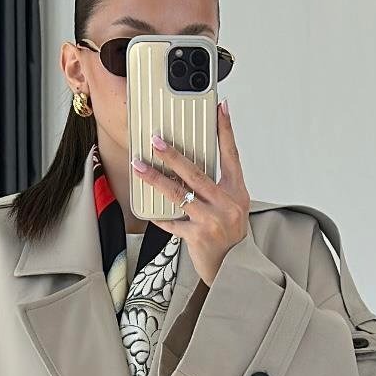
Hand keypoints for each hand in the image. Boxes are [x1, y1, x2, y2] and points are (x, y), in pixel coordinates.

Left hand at [133, 100, 249, 287]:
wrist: (233, 268)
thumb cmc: (230, 236)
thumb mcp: (232, 207)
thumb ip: (216, 188)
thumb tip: (188, 168)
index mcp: (236, 192)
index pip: (231, 155)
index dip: (226, 130)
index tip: (220, 107)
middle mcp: (226, 204)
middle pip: (196, 173)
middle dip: (174, 155)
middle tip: (156, 140)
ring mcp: (212, 221)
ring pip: (179, 194)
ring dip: (156, 179)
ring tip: (139, 167)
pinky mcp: (198, 237)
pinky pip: (172, 223)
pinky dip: (160, 217)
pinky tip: (150, 211)